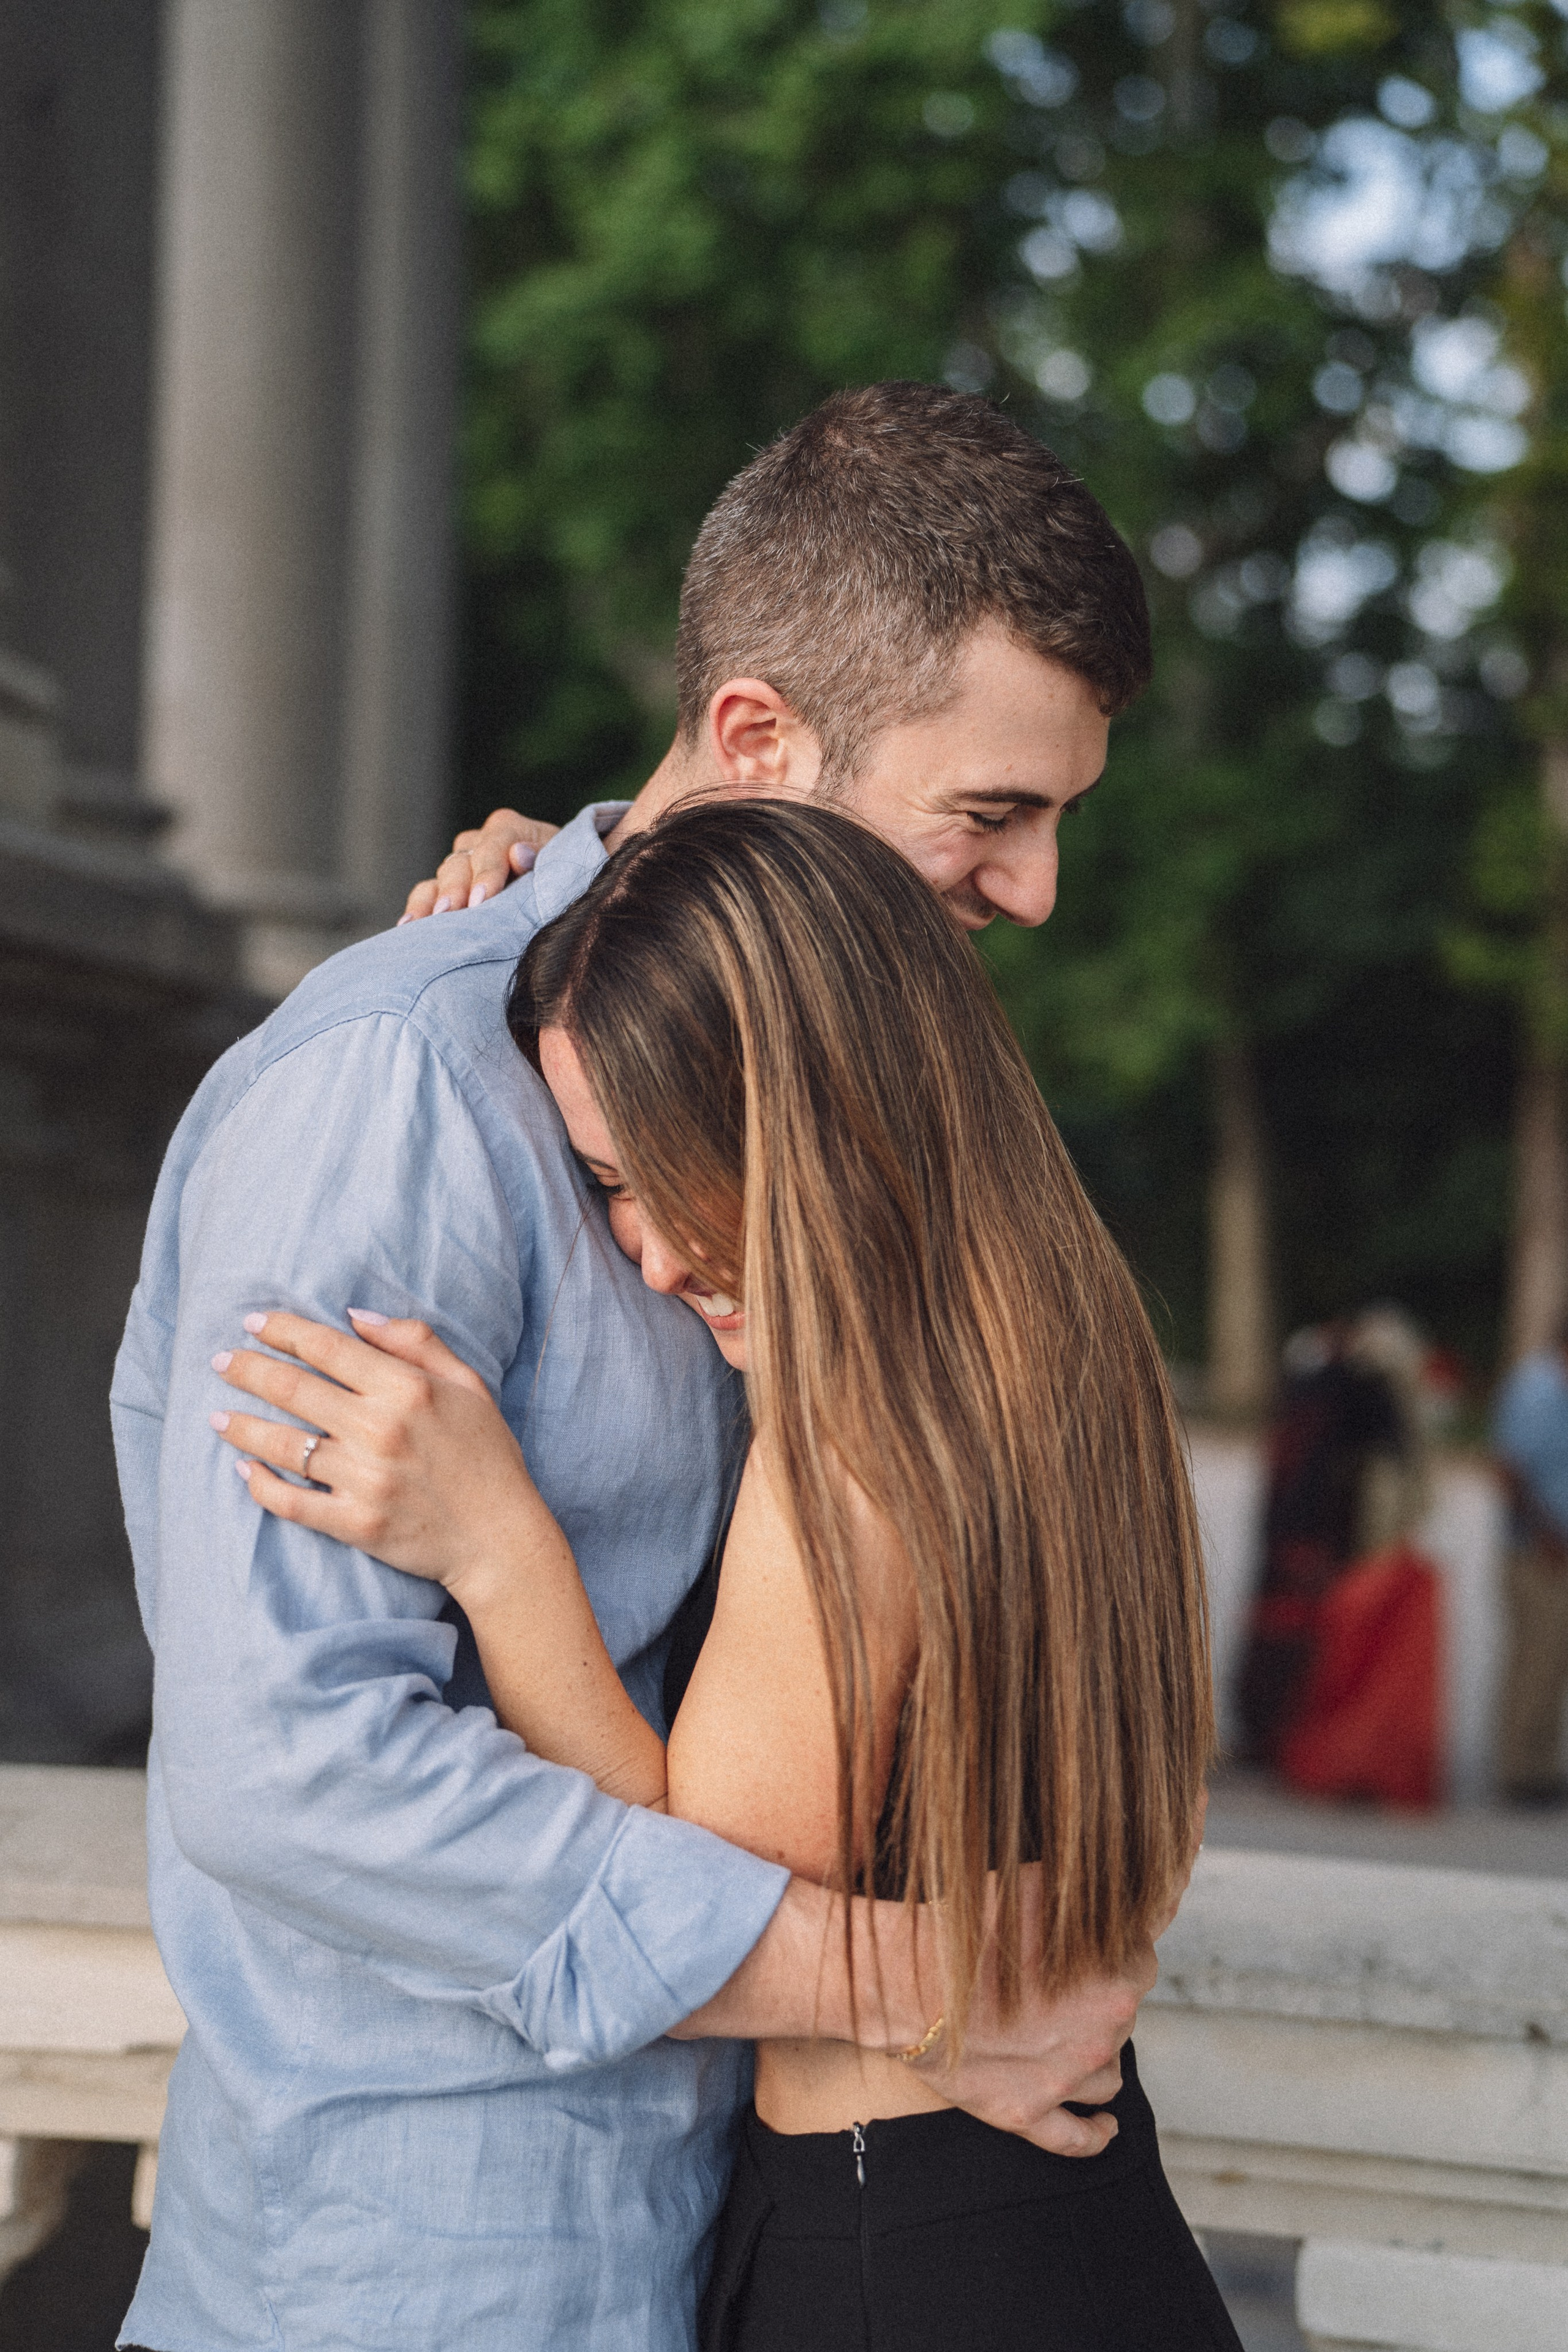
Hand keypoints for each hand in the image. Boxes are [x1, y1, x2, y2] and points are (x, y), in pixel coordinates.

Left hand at [209, 1310, 542, 1592]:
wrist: (500, 1540)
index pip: (328, 1347)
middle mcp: (381, 1429)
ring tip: (215, 1416)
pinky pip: (291, 1502)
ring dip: (241, 1426)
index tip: (254, 1322)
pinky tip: (243, 1470)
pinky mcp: (355, 1524)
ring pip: (284, 1445)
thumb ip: (415, 1341)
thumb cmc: (487, 1456)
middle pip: (294, 1389)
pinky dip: (261, 1485)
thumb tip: (355, 1315)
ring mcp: (365, 1479)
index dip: (284, 1331)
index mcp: (408, 1388)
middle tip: (219, 1362)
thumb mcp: (468, 1384)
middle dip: (248, 1370)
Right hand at [399, 810, 558, 920]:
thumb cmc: (563, 874)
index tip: (482, 900)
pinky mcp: (449, 887)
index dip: (487, 872)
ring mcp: (461, 864)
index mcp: (508, 829)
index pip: (493, 844)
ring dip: (431, 901)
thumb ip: (542, 857)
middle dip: (456, 889)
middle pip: (461, 862)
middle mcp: (479, 843)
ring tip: (422, 924)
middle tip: (450, 913)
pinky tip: (407, 928)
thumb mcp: (561, 863)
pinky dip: (418, 908)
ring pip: (440, 877)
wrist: (558, 883)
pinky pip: (427, 893)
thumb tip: (518, 854)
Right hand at [906, 1865, 1152, 2155]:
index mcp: (1113, 1984)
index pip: (1141, 1962)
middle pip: (1123, 2016)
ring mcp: (1064, 2082)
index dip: (1118, 1948)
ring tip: (1076, 2034)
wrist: (908, 1983)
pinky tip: (1105, 2125)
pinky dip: (1096, 2132)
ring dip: (1098, 2052)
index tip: (1097, 1941)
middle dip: (1101, 1996)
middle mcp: (1100, 2040)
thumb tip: (1119, 1893)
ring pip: (1110, 2074)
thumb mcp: (1035, 1887)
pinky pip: (1076, 2138)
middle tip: (1067, 1977)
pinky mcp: (1026, 2113)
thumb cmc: (968, 1930)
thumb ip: (1085, 1895)